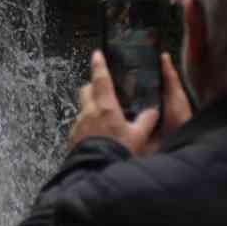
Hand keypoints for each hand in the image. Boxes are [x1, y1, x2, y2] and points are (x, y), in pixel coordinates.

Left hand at [66, 51, 193, 157]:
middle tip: (101, 89)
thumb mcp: (138, 136)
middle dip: (92, 86)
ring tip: (103, 120)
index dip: (99, 65)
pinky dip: (88, 126)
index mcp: (105, 107)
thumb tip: (153, 112)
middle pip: (86, 90)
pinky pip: (80, 126)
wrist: (96, 170)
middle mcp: (88, 112)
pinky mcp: (73, 137)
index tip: (97, 54)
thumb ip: (146, 122)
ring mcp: (78, 125)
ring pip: (83, 109)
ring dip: (91, 109)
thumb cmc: (118, 151)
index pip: (101, 80)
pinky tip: (97, 136)